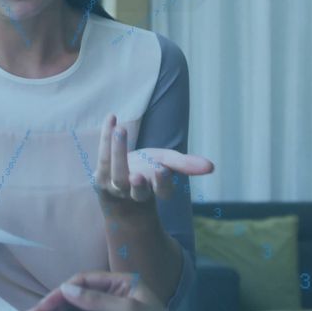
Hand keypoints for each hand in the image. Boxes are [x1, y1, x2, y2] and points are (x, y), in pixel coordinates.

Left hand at [95, 113, 213, 207]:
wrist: (117, 186)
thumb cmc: (148, 172)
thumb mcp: (168, 164)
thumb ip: (186, 165)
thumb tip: (211, 167)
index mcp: (155, 191)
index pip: (162, 192)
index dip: (162, 182)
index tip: (163, 169)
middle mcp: (135, 193)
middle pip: (137, 191)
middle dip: (139, 183)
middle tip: (138, 174)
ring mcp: (115, 186)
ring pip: (116, 173)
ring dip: (118, 151)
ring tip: (121, 130)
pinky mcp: (100, 176)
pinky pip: (103, 156)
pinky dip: (106, 136)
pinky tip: (112, 117)